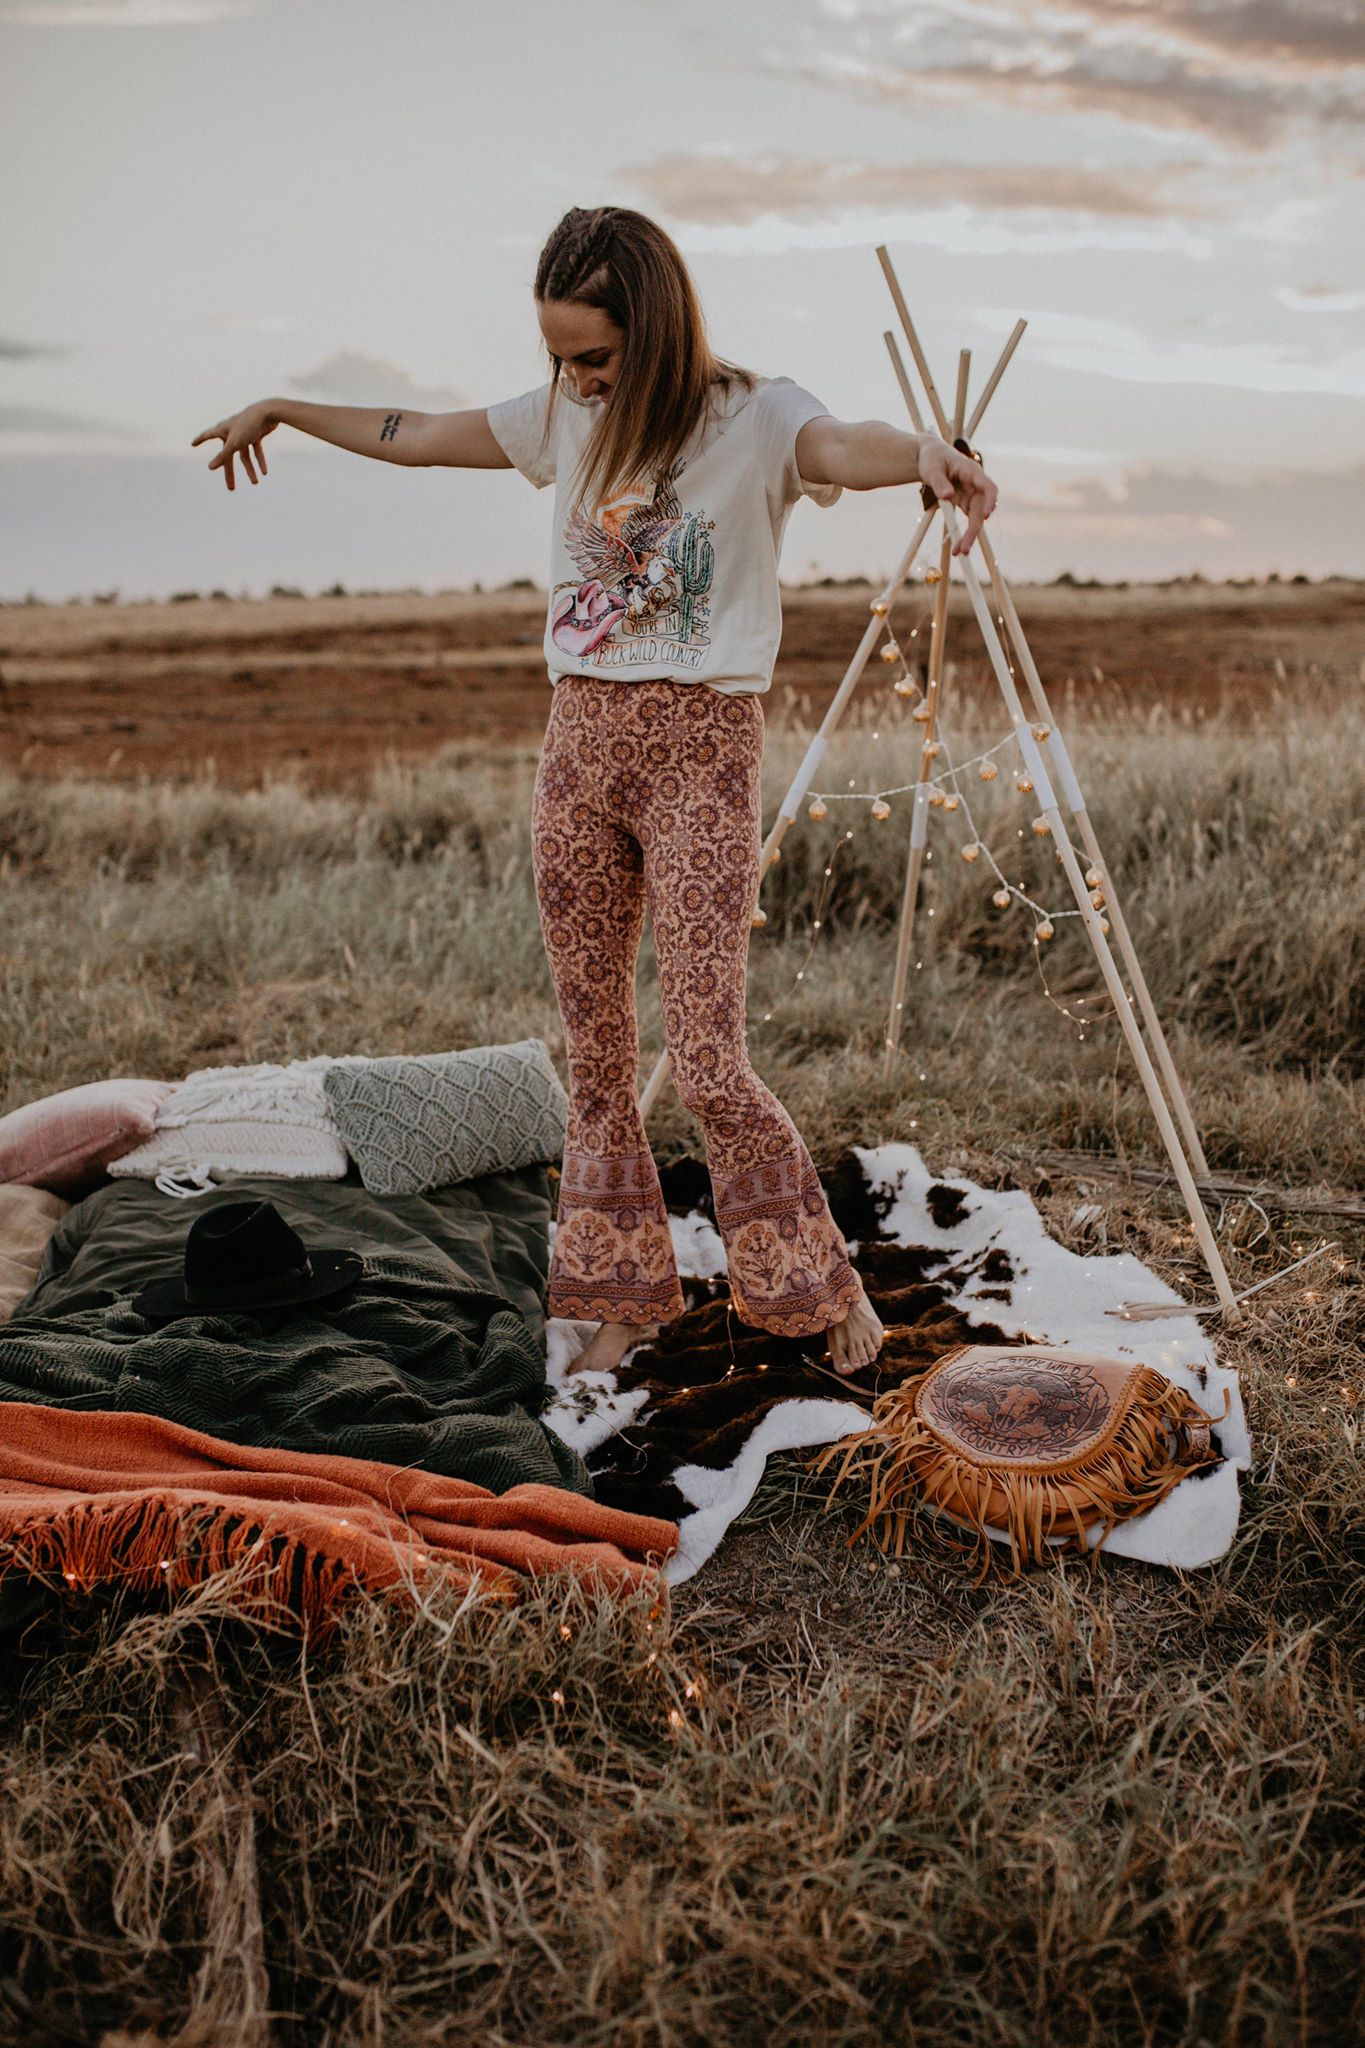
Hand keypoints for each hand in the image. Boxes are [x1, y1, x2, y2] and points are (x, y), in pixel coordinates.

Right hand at [190, 399, 278, 490]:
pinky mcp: (256, 434)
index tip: (192, 444)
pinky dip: (260, 460)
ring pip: (244, 456)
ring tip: (255, 482)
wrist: (268, 412)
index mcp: (222, 430)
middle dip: (230, 472)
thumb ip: (223, 456)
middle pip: (228, 456)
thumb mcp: (234, 443)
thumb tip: (210, 468)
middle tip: (231, 489)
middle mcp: (231, 432)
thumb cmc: (248, 425)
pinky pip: (256, 451)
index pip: (207, 435)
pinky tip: (264, 472)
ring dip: (250, 469)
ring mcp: (244, 433)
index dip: (200, 440)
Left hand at [917, 436, 997, 555]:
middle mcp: (975, 485)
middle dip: (974, 529)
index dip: (990, 501)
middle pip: (980, 509)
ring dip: (968, 536)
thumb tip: (947, 496)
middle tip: (964, 548)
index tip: (986, 515)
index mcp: (971, 471)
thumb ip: (939, 482)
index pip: (988, 487)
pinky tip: (955, 548)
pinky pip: (966, 521)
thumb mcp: (931, 469)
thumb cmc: (932, 459)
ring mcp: (971, 495)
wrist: (929, 457)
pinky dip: (961, 533)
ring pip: (975, 518)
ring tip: (958, 553)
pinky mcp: (965, 503)